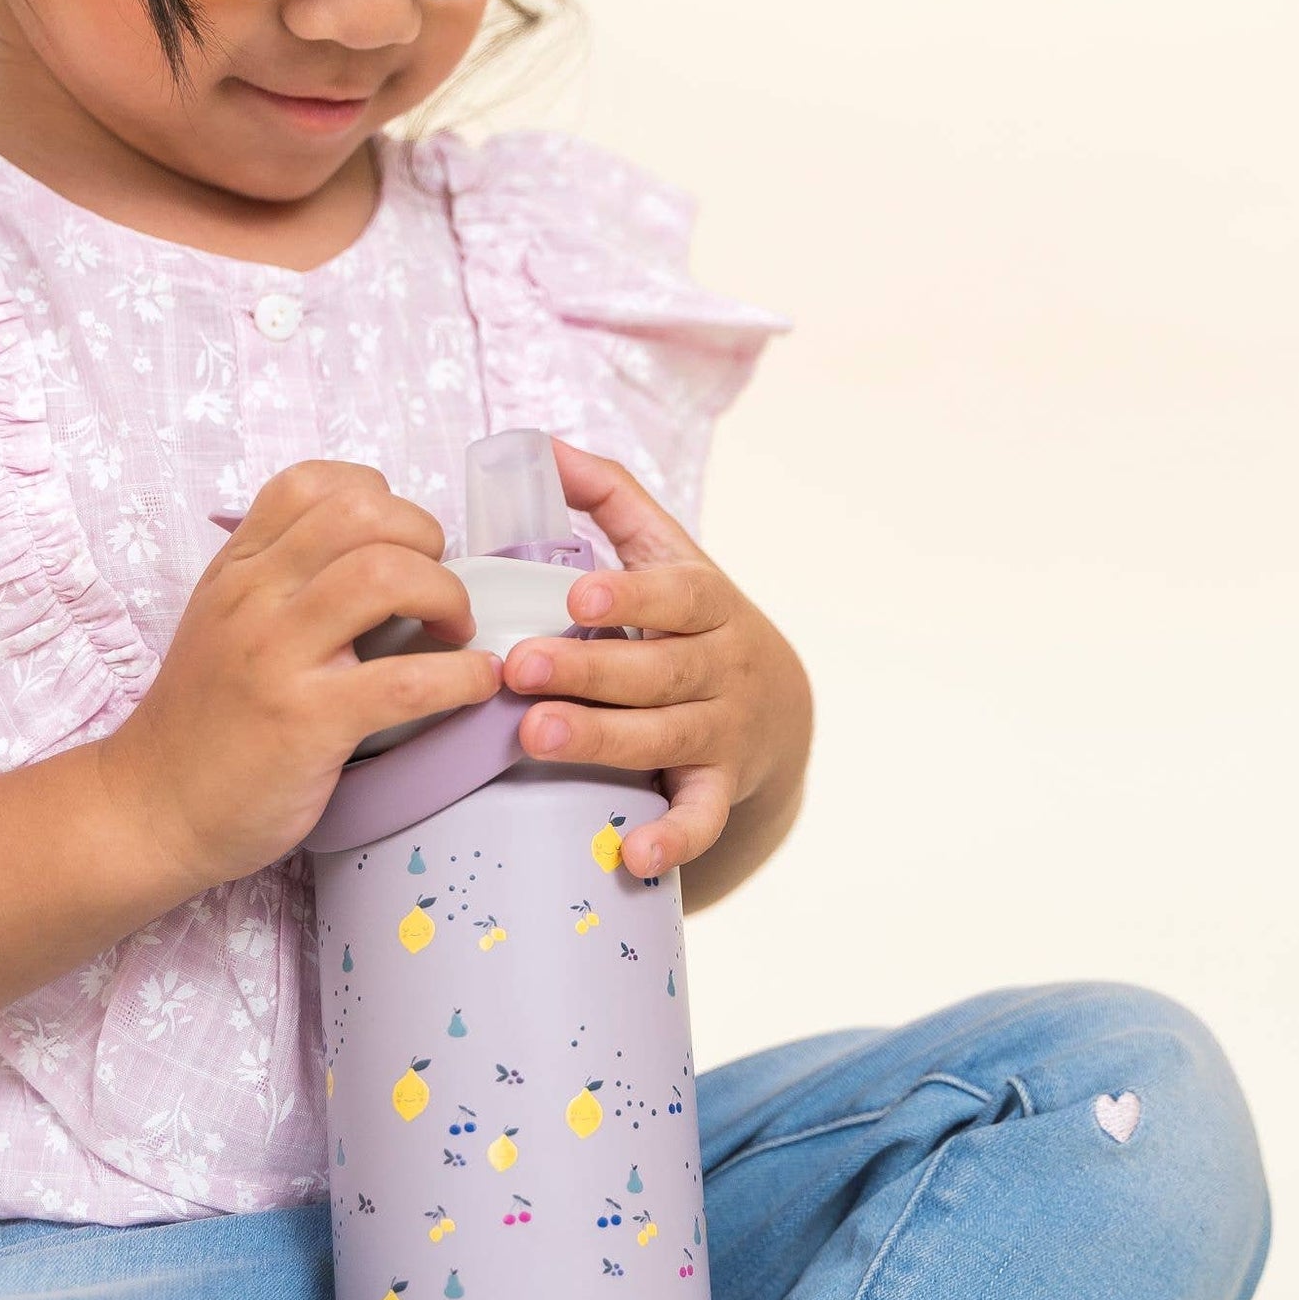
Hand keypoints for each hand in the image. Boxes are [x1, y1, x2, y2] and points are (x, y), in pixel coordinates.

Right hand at [97, 462, 500, 891]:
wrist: (151, 809)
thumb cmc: (204, 721)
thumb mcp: (222, 623)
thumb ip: (283, 582)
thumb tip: (381, 558)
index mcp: (237, 569)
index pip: (314, 483)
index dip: (380, 500)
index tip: (401, 545)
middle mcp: (253, 598)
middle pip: (361, 515)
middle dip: (425, 540)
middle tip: (438, 591)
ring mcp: (277, 657)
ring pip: (385, 577)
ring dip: (446, 595)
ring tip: (454, 631)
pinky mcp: (307, 721)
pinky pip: (405, 681)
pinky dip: (461, 677)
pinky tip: (476, 682)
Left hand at [500, 441, 811, 880]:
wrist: (780, 708)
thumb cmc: (695, 622)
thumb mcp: (670, 553)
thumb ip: (609, 498)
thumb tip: (539, 445)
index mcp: (706, 603)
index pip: (677, 594)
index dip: (632, 594)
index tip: (577, 594)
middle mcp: (720, 666)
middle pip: (659, 670)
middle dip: (590, 670)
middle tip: (518, 667)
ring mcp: (722, 732)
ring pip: (665, 737)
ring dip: (602, 739)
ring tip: (534, 736)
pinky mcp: (719, 789)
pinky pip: (700, 818)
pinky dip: (672, 839)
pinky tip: (633, 854)